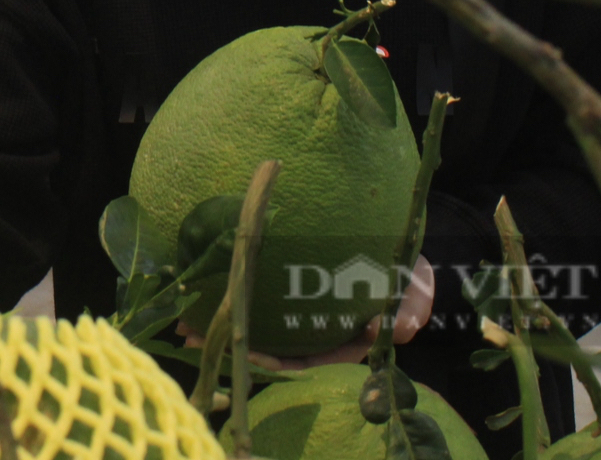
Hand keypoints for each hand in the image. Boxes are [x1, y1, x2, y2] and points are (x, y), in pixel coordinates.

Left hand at [180, 256, 435, 370]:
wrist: (391, 236)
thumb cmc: (403, 268)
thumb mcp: (415, 285)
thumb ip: (411, 305)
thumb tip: (397, 329)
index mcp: (340, 342)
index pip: (306, 362)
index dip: (279, 363)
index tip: (252, 354)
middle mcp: (312, 333)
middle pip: (270, 348)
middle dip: (235, 346)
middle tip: (198, 339)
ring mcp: (296, 313)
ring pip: (256, 325)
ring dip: (223, 326)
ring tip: (186, 324)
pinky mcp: (283, 286)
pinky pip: (253, 295)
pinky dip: (228, 295)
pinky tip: (198, 290)